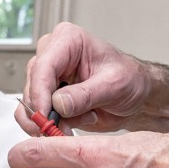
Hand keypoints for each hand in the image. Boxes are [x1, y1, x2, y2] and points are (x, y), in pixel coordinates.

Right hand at [17, 22, 149, 135]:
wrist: (138, 96)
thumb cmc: (130, 80)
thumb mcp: (114, 85)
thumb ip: (85, 94)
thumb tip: (58, 104)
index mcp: (68, 40)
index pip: (43, 66)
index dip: (40, 93)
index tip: (45, 116)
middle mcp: (53, 55)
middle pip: (32, 85)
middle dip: (45, 112)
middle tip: (64, 127)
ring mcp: (49, 77)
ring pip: (30, 103)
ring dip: (51, 121)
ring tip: (80, 121)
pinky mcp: (48, 97)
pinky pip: (35, 115)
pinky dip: (50, 126)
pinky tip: (73, 125)